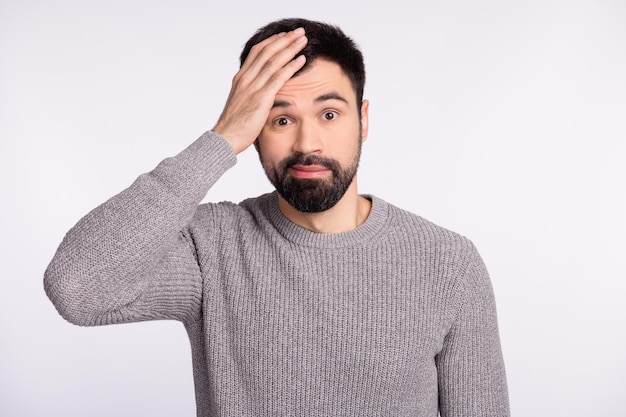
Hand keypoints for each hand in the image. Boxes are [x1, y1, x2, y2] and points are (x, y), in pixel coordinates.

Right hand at [213, 28, 307, 153]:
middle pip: (267, 52)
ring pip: (274, 61)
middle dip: (284, 40)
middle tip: (299, 32)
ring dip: (290, 48)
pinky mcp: (261, 98)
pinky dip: (291, 66)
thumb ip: (250, 94)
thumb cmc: (234, 126)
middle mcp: (246, 79)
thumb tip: (260, 93)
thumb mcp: (241, 104)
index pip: (257, 52)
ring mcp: (253, 87)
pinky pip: (278, 77)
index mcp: (240, 79)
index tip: (284, 35)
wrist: (225, 138)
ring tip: (303, 40)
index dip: (272, 42)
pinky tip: (302, 60)